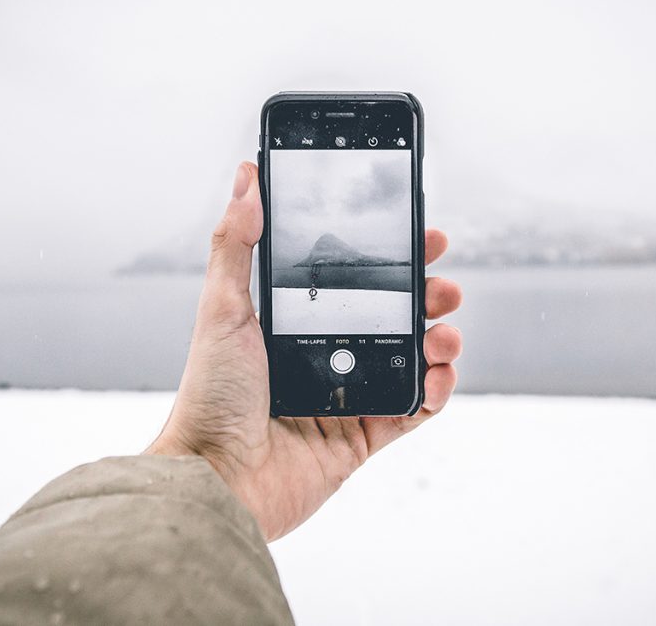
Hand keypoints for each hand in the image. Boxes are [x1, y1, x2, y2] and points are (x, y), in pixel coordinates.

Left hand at [147, 162, 462, 540]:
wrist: (217, 479)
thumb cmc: (211, 395)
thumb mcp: (222, 307)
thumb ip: (236, 242)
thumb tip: (246, 177)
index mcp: (296, 323)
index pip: (356, 280)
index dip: (392, 259)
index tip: (421, 236)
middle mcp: (325, 355)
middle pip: (394, 316)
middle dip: (427, 295)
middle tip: (443, 285)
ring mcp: (348, 396)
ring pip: (411, 359)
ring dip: (440, 340)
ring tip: (443, 333)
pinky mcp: (363, 437)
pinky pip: (413, 410)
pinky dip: (435, 392)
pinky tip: (438, 374)